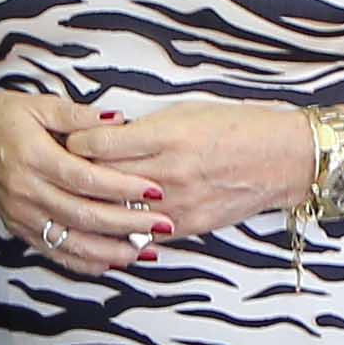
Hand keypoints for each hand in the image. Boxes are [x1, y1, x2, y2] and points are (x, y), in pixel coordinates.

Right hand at [0, 94, 164, 273]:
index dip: (122, 187)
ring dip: (112, 249)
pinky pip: (55, 252)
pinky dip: (86, 262)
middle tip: (163, 223)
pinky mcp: (18, 229)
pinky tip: (114, 262)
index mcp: (34, 157)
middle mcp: (26, 191)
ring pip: (72, 241)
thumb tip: (118, 120)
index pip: (86, 178)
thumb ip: (78, 116)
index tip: (154, 189)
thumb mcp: (38, 105)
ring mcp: (21, 215)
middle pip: (84, 214)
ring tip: (147, 249)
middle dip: (128, 223)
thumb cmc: (0, 119)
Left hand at [66, 98, 319, 243]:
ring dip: (95, 205)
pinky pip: (142, 232)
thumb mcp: (186, 111)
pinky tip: (108, 221)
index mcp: (166, 135)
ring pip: (116, 211)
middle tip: (60, 168)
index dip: (74, 143)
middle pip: (101, 179)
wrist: (283, 159)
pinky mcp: (189, 226)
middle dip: (77, 173)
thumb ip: (144, 127)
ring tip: (79, 197)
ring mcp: (178, 204)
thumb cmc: (237, 127)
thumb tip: (104, 135)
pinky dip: (122, 227)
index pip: (98, 145)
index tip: (67, 140)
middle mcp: (169, 172)